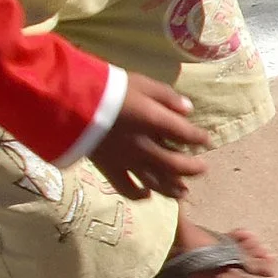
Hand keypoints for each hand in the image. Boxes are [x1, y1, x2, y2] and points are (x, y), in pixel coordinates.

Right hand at [91, 75, 211, 199]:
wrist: (71, 101)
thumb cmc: (108, 88)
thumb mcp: (142, 83)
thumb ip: (167, 97)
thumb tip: (188, 109)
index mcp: (153, 122)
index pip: (185, 135)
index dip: (199, 139)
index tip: (206, 140)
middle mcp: (143, 146)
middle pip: (174, 164)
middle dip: (192, 168)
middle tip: (202, 169)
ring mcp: (125, 160)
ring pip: (155, 181)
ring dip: (172, 188)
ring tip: (183, 193)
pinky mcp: (108, 168)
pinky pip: (126, 188)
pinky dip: (138, 194)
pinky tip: (147, 195)